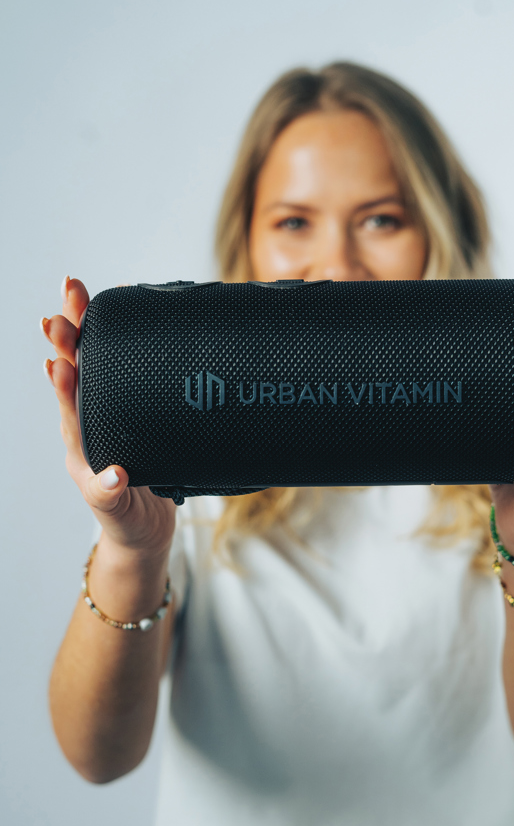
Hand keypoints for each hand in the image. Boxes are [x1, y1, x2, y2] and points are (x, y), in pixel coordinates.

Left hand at [42, 276, 176, 556]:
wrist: (142, 533)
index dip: (64, 378)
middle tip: (70, 293)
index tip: (59, 352)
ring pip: (92, 366)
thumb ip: (111, 496)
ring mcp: (107, 418)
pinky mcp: (130, 415)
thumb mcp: (118, 514)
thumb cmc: (126, 523)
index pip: (69, 405)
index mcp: (82, 446)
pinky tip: (120, 322)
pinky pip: (117, 375)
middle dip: (70, 331)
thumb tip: (113, 476)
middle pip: (75, 370)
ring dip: (86, 328)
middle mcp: (89, 425)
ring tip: (82, 292)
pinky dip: (116, 345)